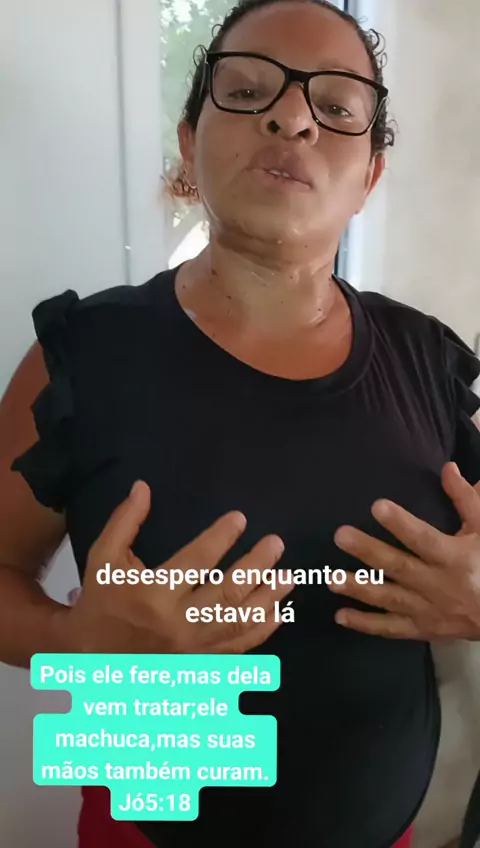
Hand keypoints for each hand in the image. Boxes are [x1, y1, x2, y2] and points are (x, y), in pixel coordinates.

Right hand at [59, 481, 290, 653]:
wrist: (90, 657)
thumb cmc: (100, 602)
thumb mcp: (103, 558)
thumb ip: (125, 522)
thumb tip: (143, 487)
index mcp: (153, 594)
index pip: (196, 562)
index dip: (220, 538)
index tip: (240, 519)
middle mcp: (177, 624)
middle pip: (227, 595)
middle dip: (256, 567)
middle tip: (276, 544)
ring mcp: (191, 649)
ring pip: (238, 623)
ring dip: (267, 599)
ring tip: (287, 576)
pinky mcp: (199, 663)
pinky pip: (237, 648)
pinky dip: (260, 631)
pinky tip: (277, 612)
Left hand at [329, 463, 479, 640]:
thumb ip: (465, 499)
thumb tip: (447, 468)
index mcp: (453, 557)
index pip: (423, 538)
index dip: (401, 524)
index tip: (377, 506)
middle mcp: (438, 584)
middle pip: (398, 567)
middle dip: (368, 552)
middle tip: (340, 536)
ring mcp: (427, 610)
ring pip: (389, 599)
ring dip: (360, 589)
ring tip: (332, 578)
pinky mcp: (421, 628)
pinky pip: (390, 628)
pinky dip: (365, 624)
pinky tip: (339, 615)